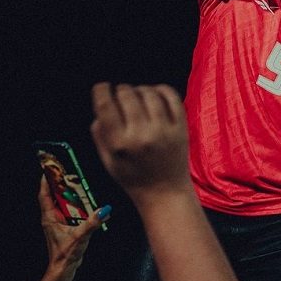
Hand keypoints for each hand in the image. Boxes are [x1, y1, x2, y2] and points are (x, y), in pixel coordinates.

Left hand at [39, 176, 108, 273]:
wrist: (63, 269)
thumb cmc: (65, 255)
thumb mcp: (80, 237)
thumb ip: (92, 223)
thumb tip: (104, 210)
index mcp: (50, 218)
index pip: (45, 194)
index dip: (46, 181)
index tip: (49, 169)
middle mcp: (52, 218)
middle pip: (53, 196)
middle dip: (59, 184)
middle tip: (67, 172)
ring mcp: (58, 222)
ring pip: (61, 203)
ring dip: (68, 193)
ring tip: (76, 184)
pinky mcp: (65, 227)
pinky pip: (69, 211)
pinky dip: (76, 204)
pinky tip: (86, 204)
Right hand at [90, 83, 190, 202]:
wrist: (165, 192)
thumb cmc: (134, 178)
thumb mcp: (108, 161)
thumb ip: (100, 135)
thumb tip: (99, 110)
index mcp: (119, 144)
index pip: (106, 106)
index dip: (101, 90)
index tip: (102, 87)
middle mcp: (141, 135)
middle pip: (127, 94)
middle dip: (121, 90)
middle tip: (120, 94)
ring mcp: (164, 130)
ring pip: (149, 92)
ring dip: (140, 89)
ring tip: (138, 95)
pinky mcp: (180, 128)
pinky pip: (172, 97)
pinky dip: (162, 89)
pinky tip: (156, 93)